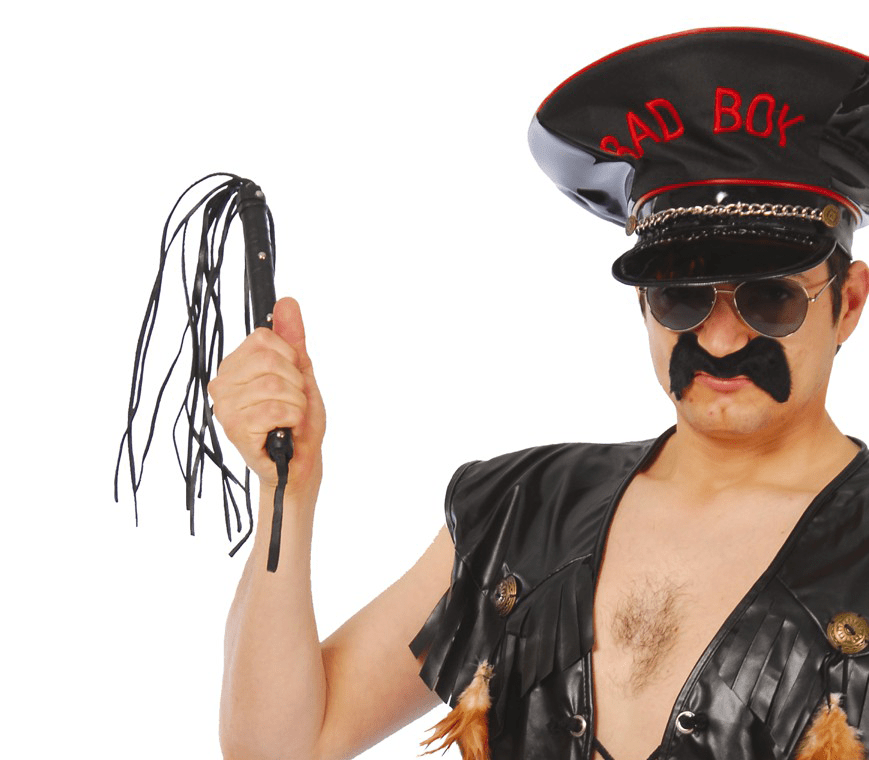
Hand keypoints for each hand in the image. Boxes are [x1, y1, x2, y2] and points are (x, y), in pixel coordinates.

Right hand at [209, 298, 325, 493]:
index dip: (290, 358)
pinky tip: (285, 429)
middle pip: (271, 360)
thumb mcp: (300, 372)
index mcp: (235, 365)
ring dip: (296, 403)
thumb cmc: (296, 419)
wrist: (298, 462)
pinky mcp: (234, 429)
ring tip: (290, 418)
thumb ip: (292, 338)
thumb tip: (286, 302)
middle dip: (296, 383)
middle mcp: (222, 383)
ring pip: (274, 384)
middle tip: (292, 402)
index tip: (292, 379)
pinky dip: (291, 418)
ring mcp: (225, 407)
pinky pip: (273, 409)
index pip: (264, 339)